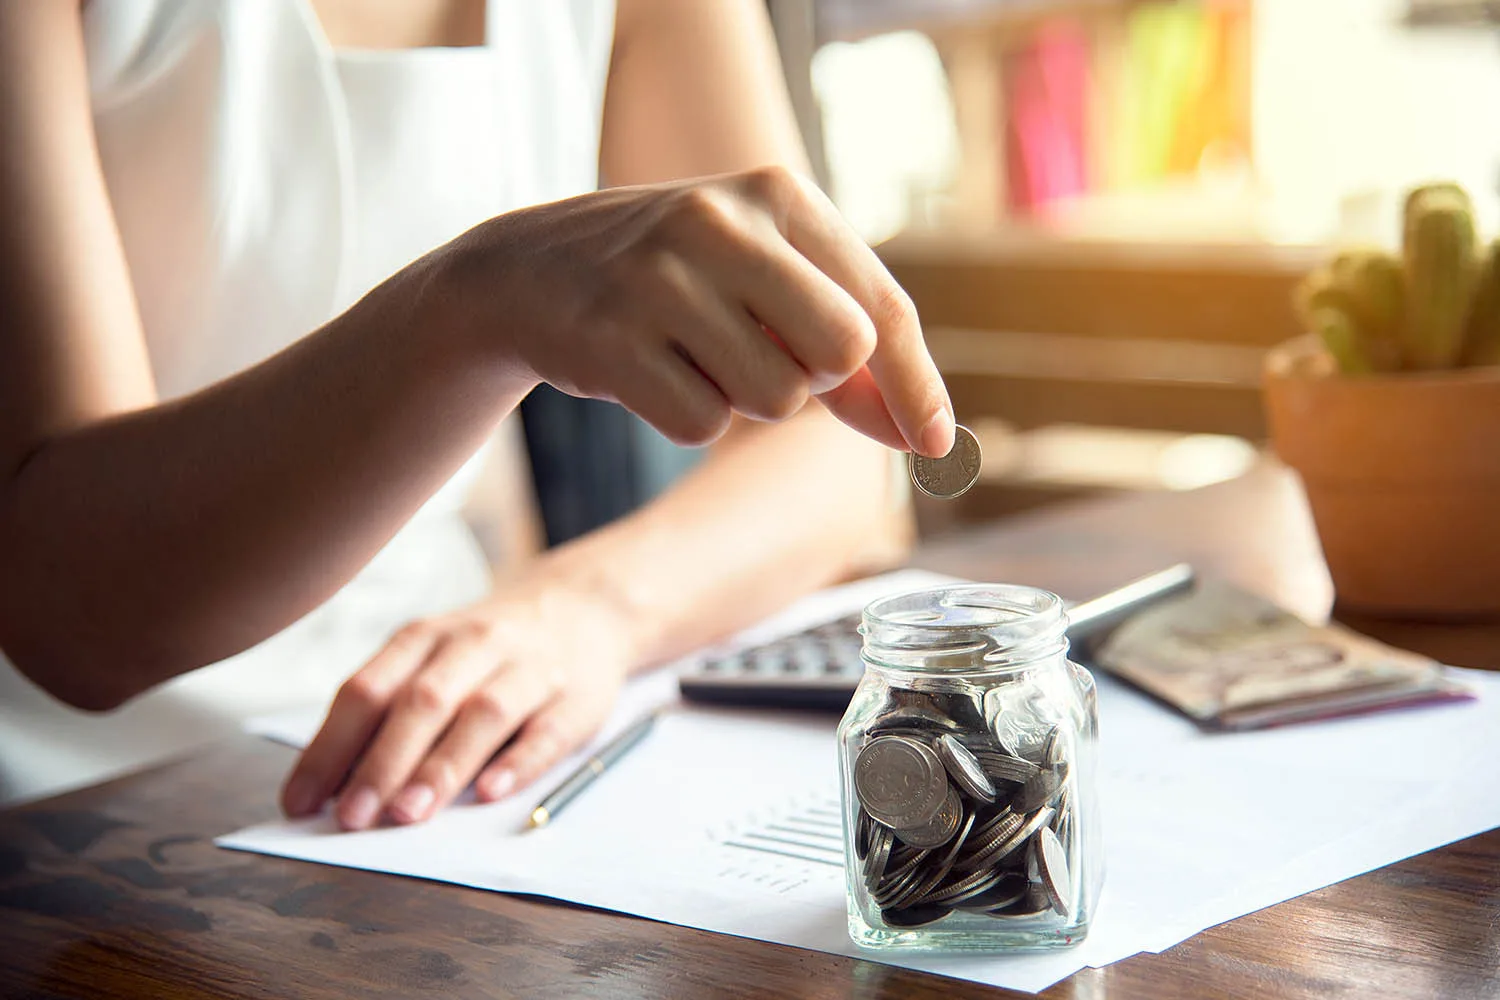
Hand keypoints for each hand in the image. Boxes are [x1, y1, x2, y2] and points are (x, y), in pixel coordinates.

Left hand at [279, 581, 633, 829]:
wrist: (585, 605)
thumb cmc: (488, 650)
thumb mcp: (433, 658)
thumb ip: (388, 712)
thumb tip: (332, 788)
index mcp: (425, 638)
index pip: (367, 690)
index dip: (330, 747)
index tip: (301, 803)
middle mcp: (475, 644)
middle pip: (423, 701)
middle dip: (382, 762)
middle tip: (353, 817)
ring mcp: (529, 669)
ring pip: (483, 714)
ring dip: (442, 765)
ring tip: (409, 813)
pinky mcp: (577, 698)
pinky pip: (548, 731)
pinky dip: (520, 761)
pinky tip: (492, 790)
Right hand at [438, 165, 955, 456]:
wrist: (532, 270)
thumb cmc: (678, 279)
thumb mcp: (765, 279)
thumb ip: (845, 347)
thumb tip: (926, 437)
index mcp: (779, 194)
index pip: (881, 307)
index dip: (917, 386)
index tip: (940, 447)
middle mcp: (722, 221)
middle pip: (841, 355)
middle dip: (816, 382)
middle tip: (760, 353)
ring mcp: (660, 278)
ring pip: (773, 398)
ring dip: (745, 399)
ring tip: (694, 352)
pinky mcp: (611, 338)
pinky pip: (701, 425)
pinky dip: (687, 415)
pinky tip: (651, 369)